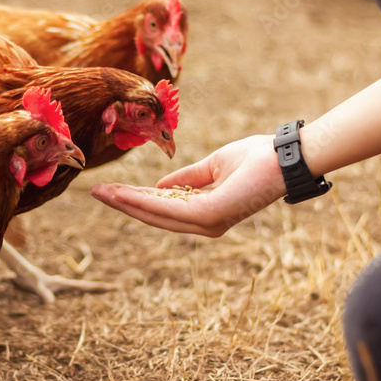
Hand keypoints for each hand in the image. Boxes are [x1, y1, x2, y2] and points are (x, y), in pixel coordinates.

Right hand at [90, 135, 286, 236]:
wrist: (285, 156)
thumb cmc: (258, 158)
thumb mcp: (214, 166)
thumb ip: (188, 178)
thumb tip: (160, 187)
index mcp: (207, 213)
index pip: (164, 208)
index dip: (135, 200)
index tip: (110, 191)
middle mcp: (206, 224)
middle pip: (155, 216)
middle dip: (123, 204)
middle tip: (95, 193)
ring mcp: (209, 222)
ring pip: (158, 214)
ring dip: (127, 203)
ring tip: (102, 192)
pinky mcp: (211, 215)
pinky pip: (170, 208)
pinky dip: (145, 201)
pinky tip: (125, 193)